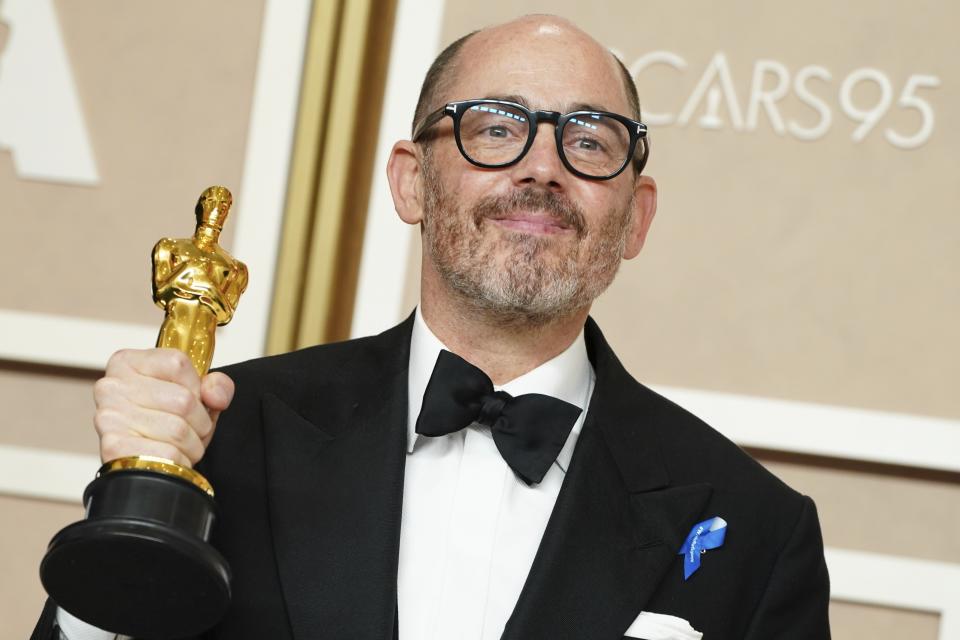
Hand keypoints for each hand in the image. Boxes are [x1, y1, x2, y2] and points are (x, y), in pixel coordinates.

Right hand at [94, 348, 234, 467]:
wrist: (143, 465)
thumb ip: (216, 386)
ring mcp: (109, 417)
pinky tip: (169, 459)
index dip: (197, 386)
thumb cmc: (166, 424)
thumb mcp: (196, 396)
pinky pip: (168, 455)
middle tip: (191, 429)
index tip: (192, 397)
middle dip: (200, 422)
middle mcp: (111, 387)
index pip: (178, 363)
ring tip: (181, 445)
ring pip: (178, 430)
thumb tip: (215, 396)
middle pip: (183, 400)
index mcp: (127, 363)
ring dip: (193, 445)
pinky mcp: (113, 448)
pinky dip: (180, 461)